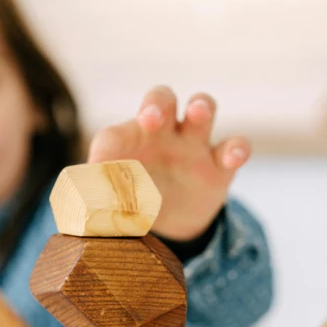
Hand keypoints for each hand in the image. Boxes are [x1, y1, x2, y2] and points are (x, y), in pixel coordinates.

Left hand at [87, 86, 249, 240]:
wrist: (169, 226)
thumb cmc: (132, 204)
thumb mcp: (113, 208)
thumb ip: (101, 209)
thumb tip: (89, 216)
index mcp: (126, 143)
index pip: (113, 136)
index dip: (105, 151)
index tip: (99, 171)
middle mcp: (160, 135)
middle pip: (160, 100)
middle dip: (156, 103)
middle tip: (150, 118)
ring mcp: (192, 146)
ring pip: (200, 111)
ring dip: (201, 106)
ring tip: (197, 112)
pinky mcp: (219, 167)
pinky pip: (234, 147)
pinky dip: (237, 148)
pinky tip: (232, 157)